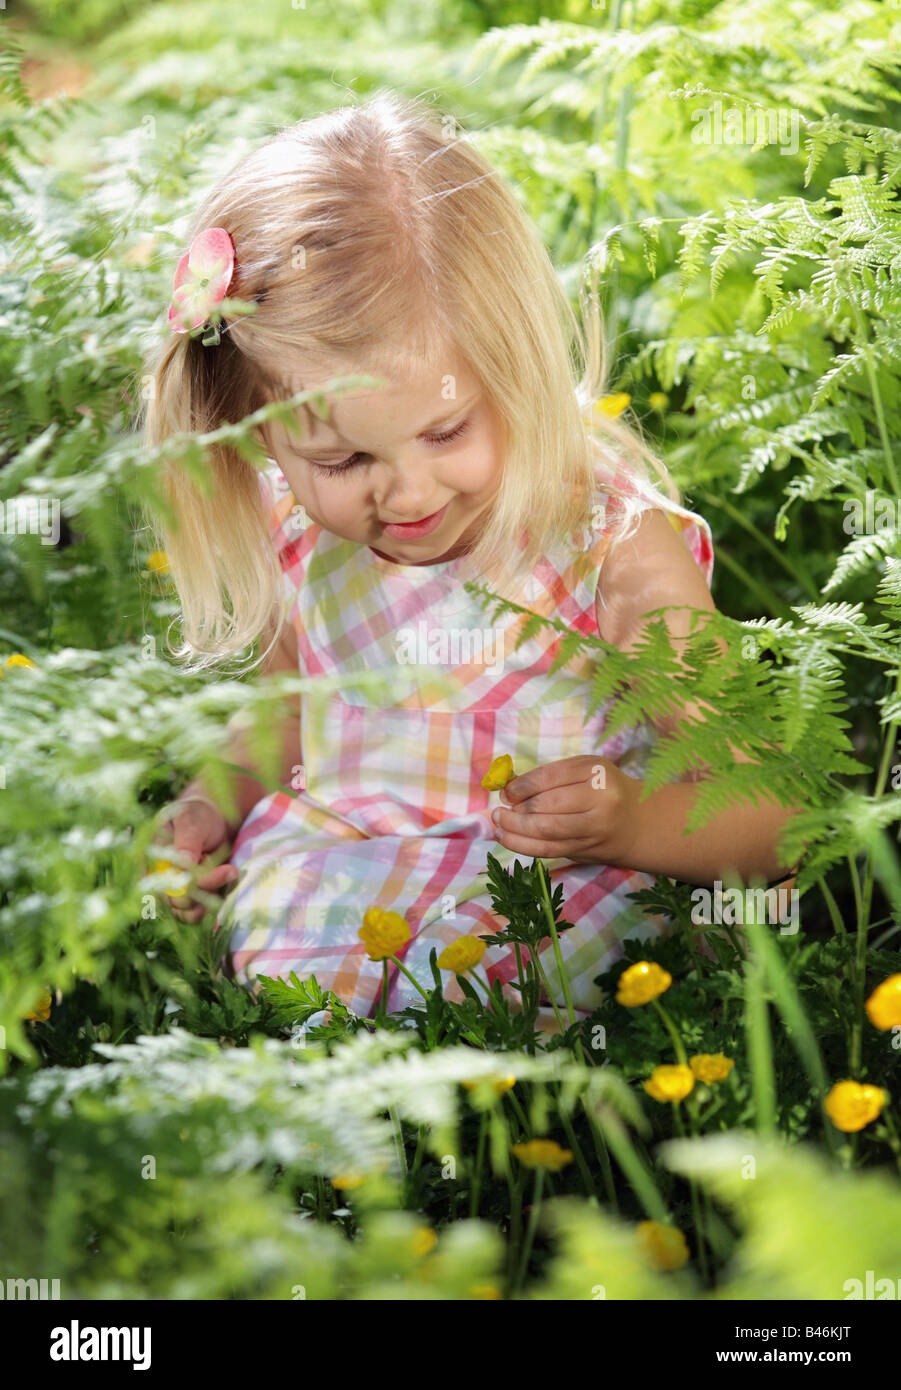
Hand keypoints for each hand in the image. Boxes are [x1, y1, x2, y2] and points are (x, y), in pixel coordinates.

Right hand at [157, 795, 237, 922]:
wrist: (214, 820)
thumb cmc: (197, 815)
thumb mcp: (190, 819)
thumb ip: (186, 839)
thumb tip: (184, 863)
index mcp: (148, 859)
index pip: (156, 881)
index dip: (178, 881)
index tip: (203, 863)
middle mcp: (158, 880)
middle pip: (174, 900)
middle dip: (203, 886)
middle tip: (228, 869)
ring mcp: (174, 892)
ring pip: (187, 911)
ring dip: (210, 895)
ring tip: (229, 871)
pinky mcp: (192, 898)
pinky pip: (199, 912)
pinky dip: (214, 901)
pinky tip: (227, 879)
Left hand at [490, 754, 639, 866]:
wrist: (637, 823)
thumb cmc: (603, 789)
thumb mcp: (583, 771)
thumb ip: (550, 776)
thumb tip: (508, 788)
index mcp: (596, 772)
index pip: (550, 778)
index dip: (522, 787)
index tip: (505, 792)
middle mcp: (600, 800)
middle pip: (547, 806)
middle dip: (517, 810)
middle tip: (499, 811)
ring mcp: (594, 828)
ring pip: (546, 831)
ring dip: (515, 829)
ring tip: (500, 824)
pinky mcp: (586, 849)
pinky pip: (549, 850)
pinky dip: (523, 846)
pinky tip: (507, 839)